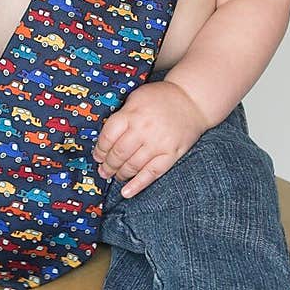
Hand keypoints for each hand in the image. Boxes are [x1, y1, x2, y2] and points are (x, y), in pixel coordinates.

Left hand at [91, 80, 209, 197]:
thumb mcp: (137, 97)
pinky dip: (138, 184)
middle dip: (108, 165)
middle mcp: (143, 130)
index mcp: (132, 114)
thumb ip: (122, 115)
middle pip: (118, 153)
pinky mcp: (171, 154)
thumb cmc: (162, 97)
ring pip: (132, 165)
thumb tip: (106, 138)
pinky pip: (152, 173)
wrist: (192, 100)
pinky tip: (127, 192)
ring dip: (120, 174)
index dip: (100, 149)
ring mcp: (158, 143)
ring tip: (115, 176)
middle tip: (103, 171)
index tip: (97, 156)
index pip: (108, 136)